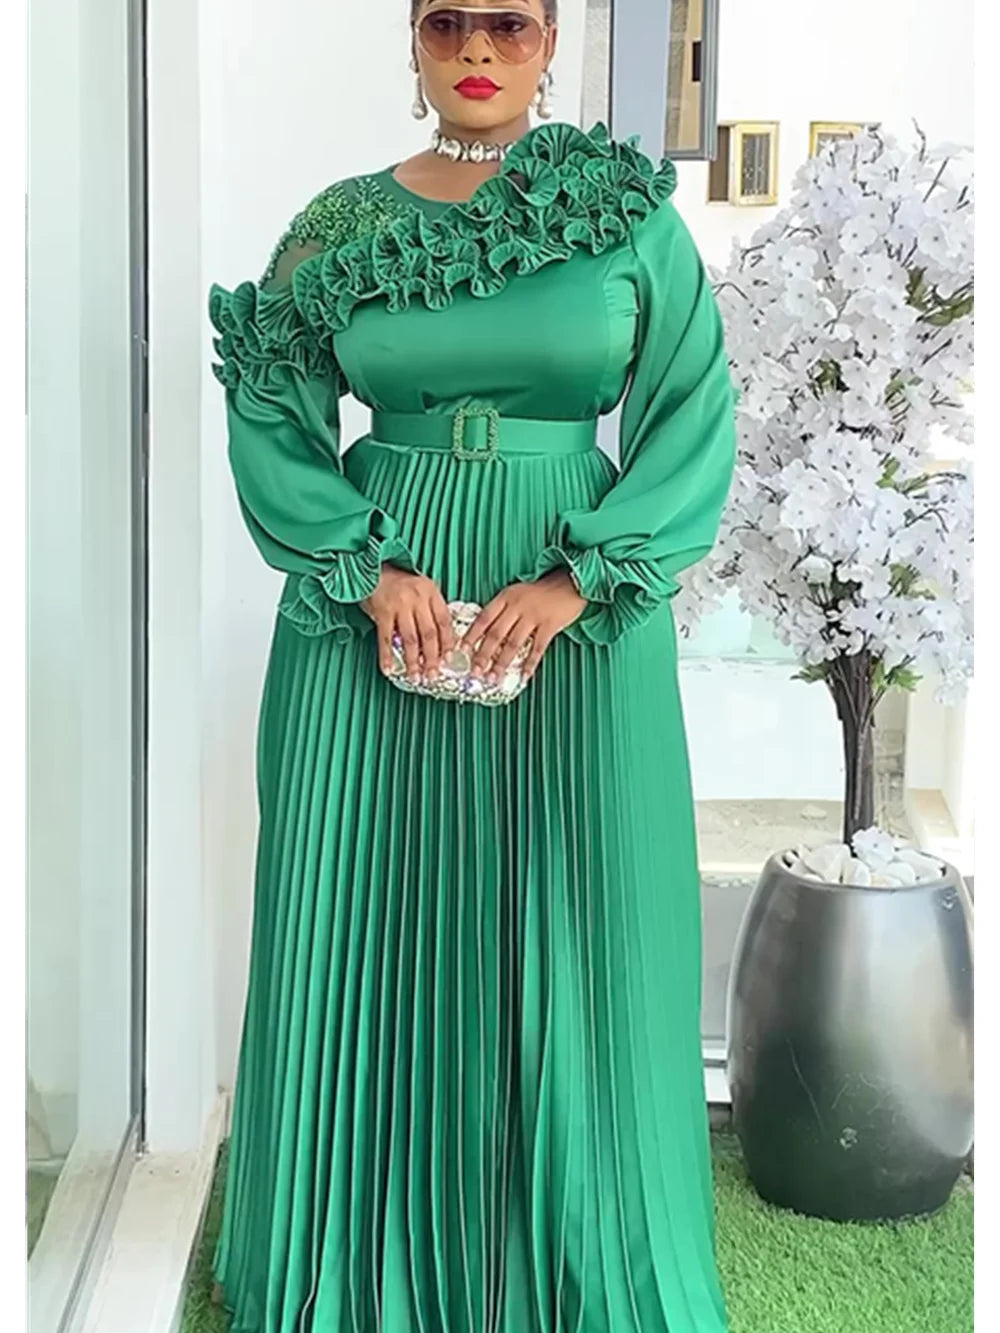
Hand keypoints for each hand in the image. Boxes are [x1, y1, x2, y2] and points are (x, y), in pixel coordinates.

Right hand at [360, 563, 456, 681]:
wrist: (372, 568)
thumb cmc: (398, 583)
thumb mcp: (420, 590)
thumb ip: (430, 610)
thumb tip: (441, 641)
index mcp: (431, 592)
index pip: (444, 621)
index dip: (448, 642)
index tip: (449, 659)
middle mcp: (417, 598)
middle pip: (429, 633)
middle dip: (432, 658)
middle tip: (433, 674)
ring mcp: (400, 604)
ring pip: (410, 638)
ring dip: (413, 661)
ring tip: (415, 676)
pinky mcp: (382, 611)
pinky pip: (386, 638)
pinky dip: (387, 655)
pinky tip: (388, 669)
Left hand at [459, 569, 586, 683]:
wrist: (570, 583)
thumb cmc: (541, 592)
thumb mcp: (517, 594)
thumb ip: (502, 610)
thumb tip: (485, 634)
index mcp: (506, 597)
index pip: (483, 618)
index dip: (471, 636)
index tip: (462, 650)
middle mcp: (517, 606)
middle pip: (495, 634)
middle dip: (483, 655)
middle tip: (475, 671)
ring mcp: (534, 616)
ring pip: (513, 643)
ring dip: (502, 663)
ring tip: (494, 677)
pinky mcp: (550, 625)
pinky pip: (537, 648)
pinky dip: (530, 664)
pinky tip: (523, 675)